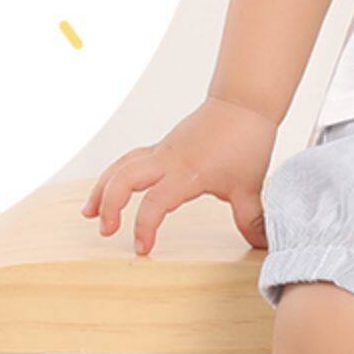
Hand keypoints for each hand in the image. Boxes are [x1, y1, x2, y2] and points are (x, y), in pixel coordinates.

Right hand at [81, 96, 277, 258]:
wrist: (243, 103)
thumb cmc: (246, 141)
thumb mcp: (249, 186)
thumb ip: (250, 219)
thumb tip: (264, 245)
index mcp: (187, 173)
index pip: (155, 203)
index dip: (144, 228)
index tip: (143, 250)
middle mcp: (168, 160)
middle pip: (124, 178)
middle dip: (109, 205)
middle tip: (106, 231)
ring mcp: (163, 151)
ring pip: (122, 166)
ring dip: (103, 189)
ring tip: (89, 213)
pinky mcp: (163, 147)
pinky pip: (131, 160)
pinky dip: (116, 175)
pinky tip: (110, 188)